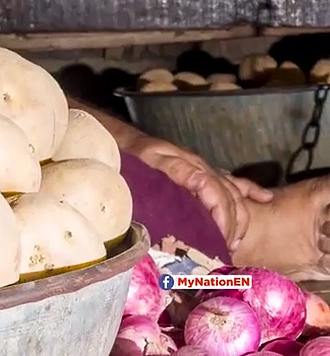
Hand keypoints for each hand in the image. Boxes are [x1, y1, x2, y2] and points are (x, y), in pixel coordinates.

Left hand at [127, 135, 272, 251]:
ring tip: (236, 241)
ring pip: (233, 191)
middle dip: (232, 224)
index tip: (221, 239)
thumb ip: (170, 174)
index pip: (214, 191)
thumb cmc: (133, 159)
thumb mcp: (145, 166)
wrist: (127, 144)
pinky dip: (250, 190)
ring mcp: (204, 169)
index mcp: (187, 167)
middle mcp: (200, 168)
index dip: (222, 216)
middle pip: (227, 195)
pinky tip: (266, 199)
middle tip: (226, 249)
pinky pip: (232, 180)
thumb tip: (198, 184)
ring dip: (240, 217)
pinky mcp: (204, 171)